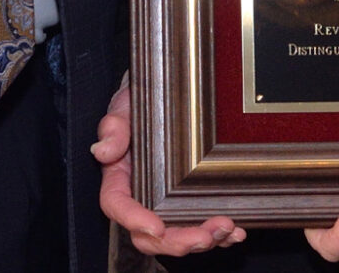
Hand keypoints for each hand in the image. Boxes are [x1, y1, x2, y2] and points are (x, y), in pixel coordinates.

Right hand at [92, 80, 243, 256]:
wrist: (163, 98)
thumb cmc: (140, 106)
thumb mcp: (124, 110)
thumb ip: (113, 129)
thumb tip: (103, 150)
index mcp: (120, 179)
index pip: (119, 206)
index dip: (136, 221)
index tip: (156, 227)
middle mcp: (143, 197)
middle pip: (152, 235)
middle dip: (179, 241)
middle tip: (205, 236)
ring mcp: (167, 203)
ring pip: (180, 235)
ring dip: (205, 239)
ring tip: (227, 228)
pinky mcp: (189, 202)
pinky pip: (201, 226)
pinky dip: (220, 236)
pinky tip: (236, 232)